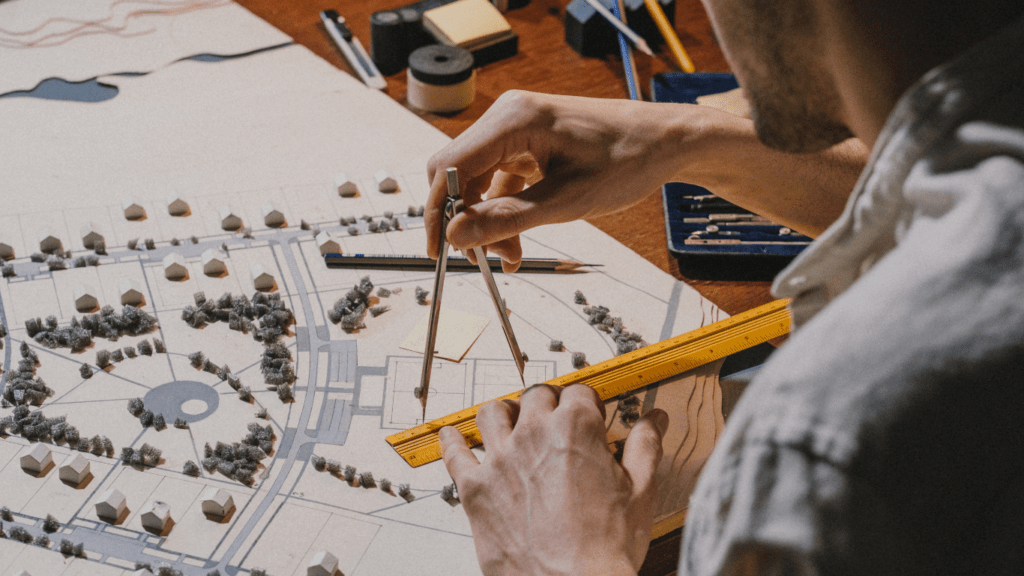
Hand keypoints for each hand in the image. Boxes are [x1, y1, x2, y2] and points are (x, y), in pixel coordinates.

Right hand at [426, 90, 700, 270]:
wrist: (666, 142)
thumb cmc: (627, 160)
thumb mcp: (567, 201)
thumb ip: (508, 217)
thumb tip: (456, 235)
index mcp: (514, 119)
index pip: (449, 166)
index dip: (438, 211)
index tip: (440, 251)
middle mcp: (507, 117)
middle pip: (457, 174)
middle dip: (465, 220)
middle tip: (480, 260)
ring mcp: (515, 128)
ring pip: (476, 181)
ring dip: (486, 221)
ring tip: (510, 256)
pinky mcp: (525, 143)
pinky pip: (497, 180)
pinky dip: (502, 211)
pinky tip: (516, 240)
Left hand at [439, 384, 669, 575]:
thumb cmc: (604, 551)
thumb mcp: (641, 492)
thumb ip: (645, 447)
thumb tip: (654, 420)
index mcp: (576, 428)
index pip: (579, 393)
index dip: (588, 403)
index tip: (591, 414)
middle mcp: (533, 434)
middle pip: (536, 397)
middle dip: (549, 404)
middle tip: (556, 420)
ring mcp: (499, 459)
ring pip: (493, 412)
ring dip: (504, 412)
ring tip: (511, 420)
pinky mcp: (475, 488)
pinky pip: (455, 453)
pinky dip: (453, 441)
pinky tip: (454, 435)